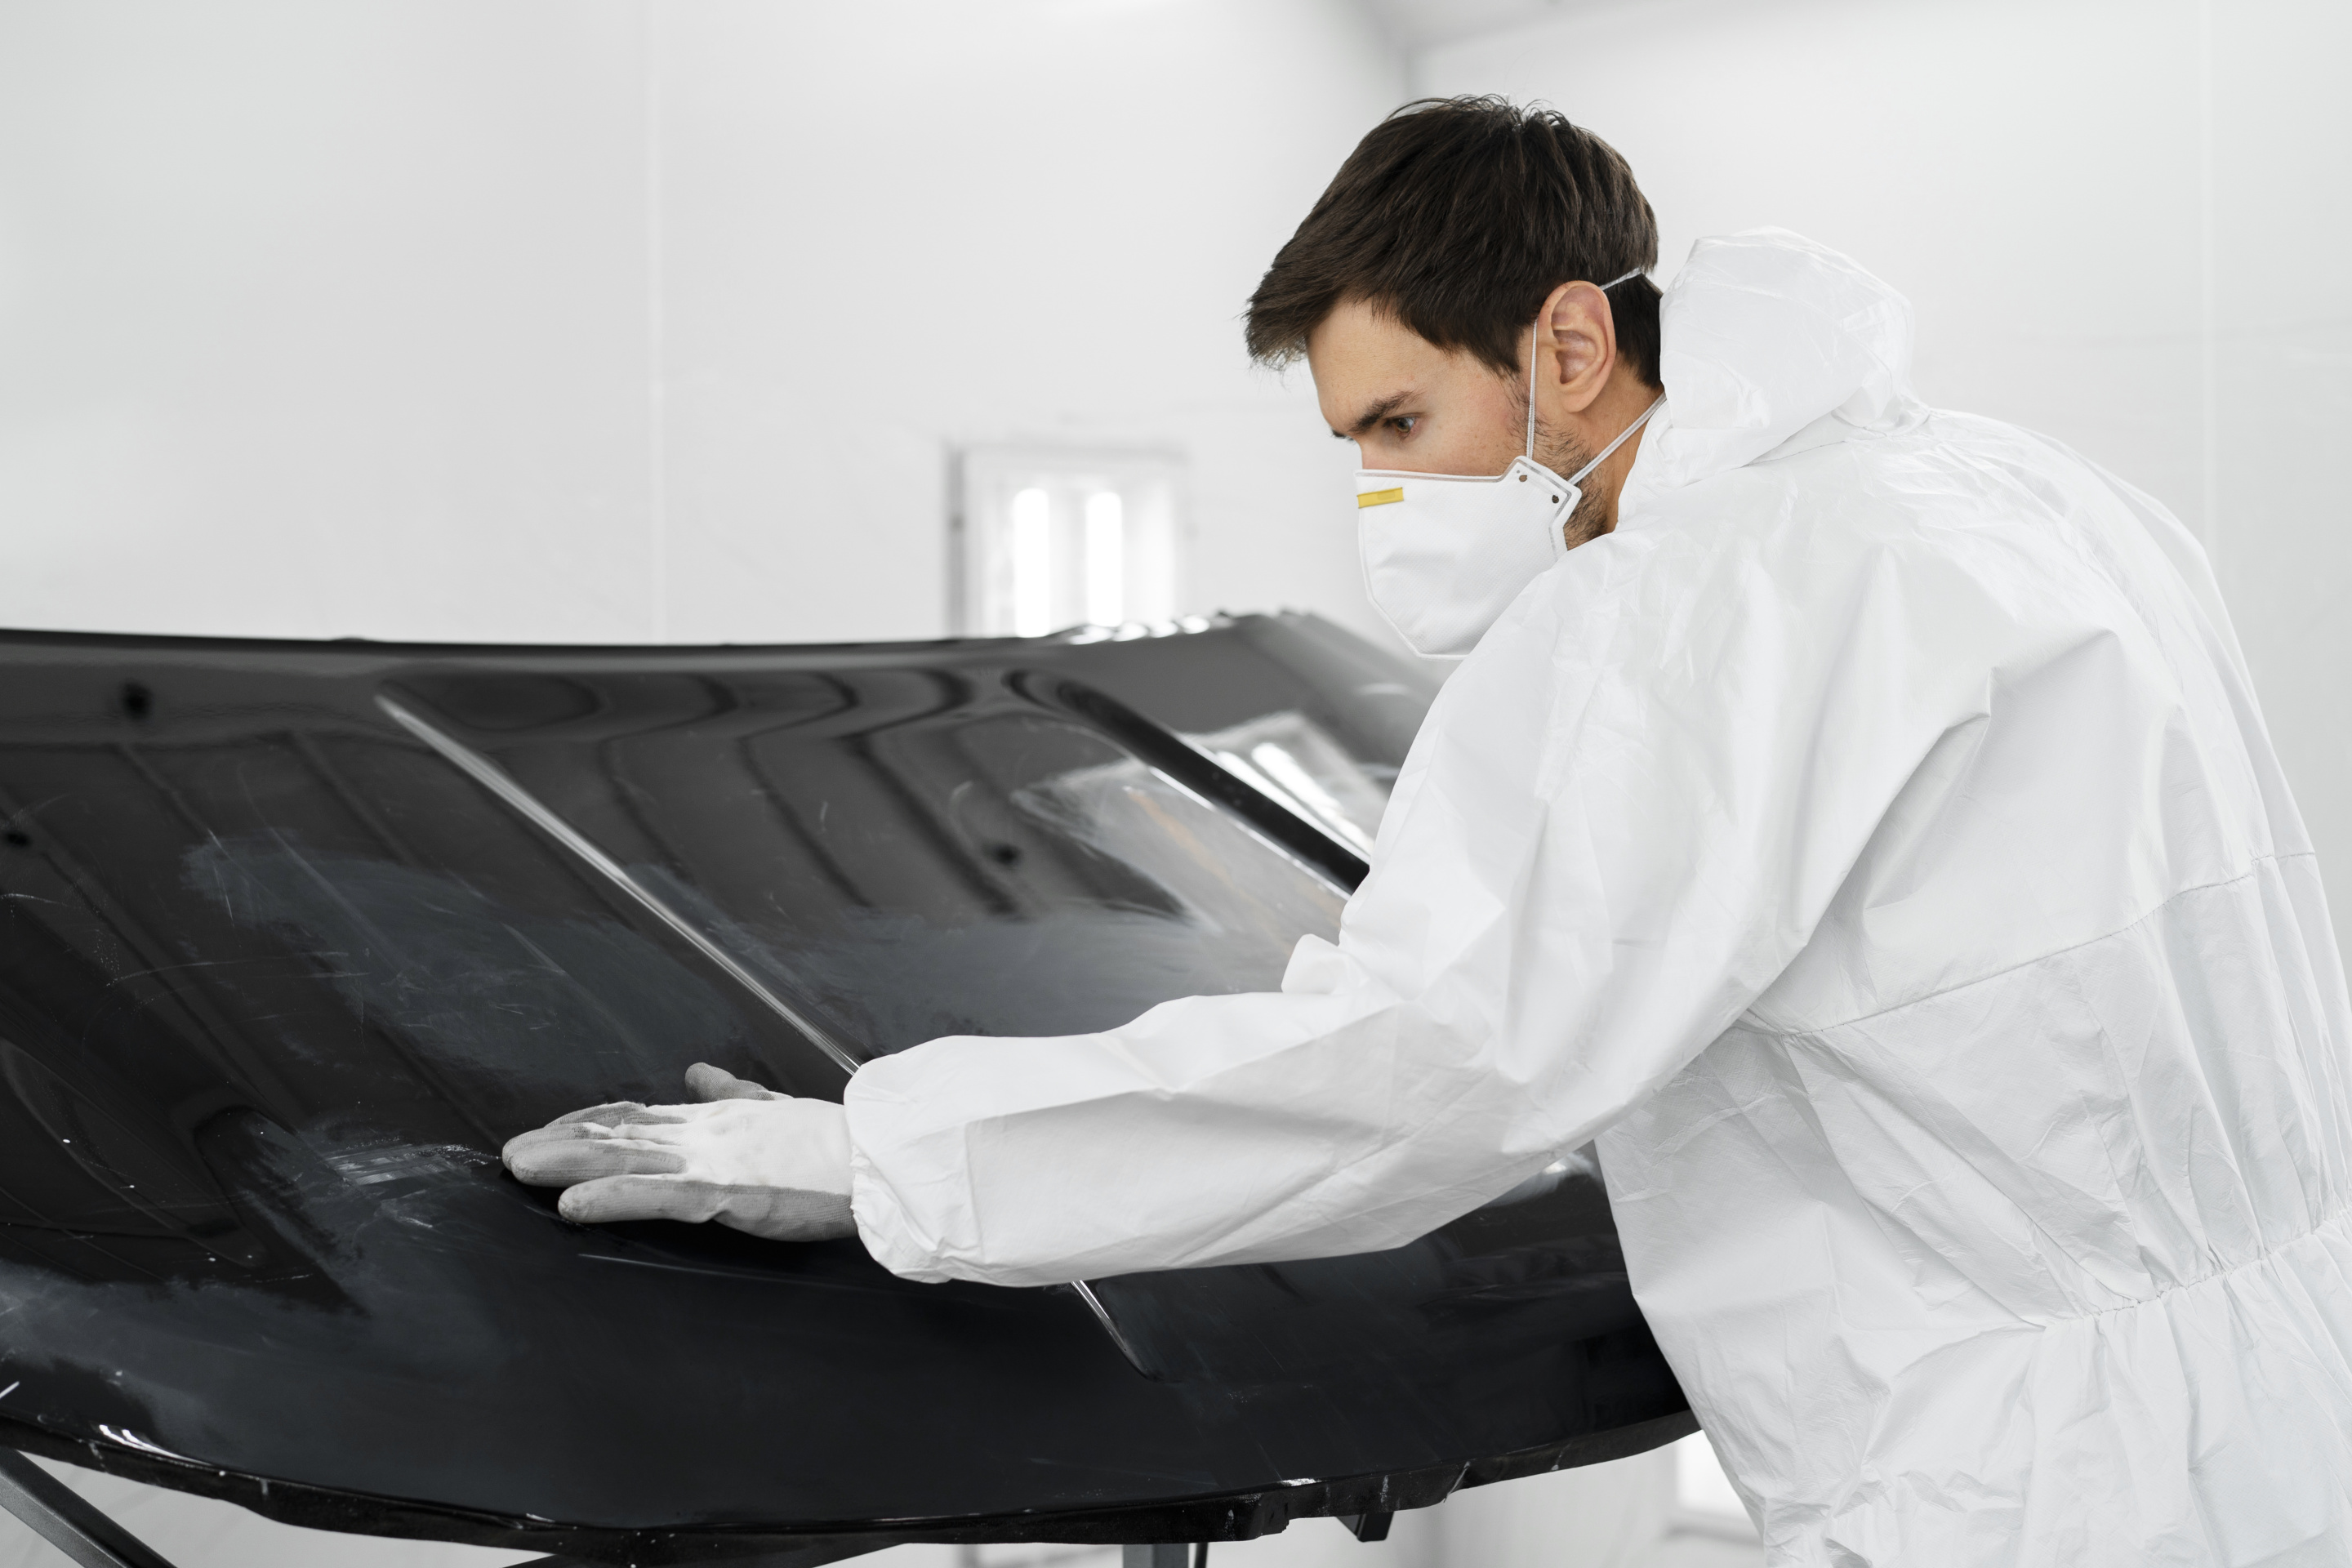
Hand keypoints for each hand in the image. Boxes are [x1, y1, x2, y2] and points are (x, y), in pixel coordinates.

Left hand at [502, 1064, 855, 1241]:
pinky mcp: (724, 1191)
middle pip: (619, 1132)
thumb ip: (731, 1092)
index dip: (590, 1121)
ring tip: (521, 1167)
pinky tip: (572, 1205)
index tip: (553, 1129)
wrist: (874, 1159)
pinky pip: (657, 1196)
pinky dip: (611, 1198)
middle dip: (562, 1141)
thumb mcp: (773, 1106)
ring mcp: (710, 1160)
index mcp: (714, 1119)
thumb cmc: (833, 1142)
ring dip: (567, 1161)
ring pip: (624, 1157)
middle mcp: (703, 1133)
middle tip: (512, 1153)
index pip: (639, 1115)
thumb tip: (697, 1071)